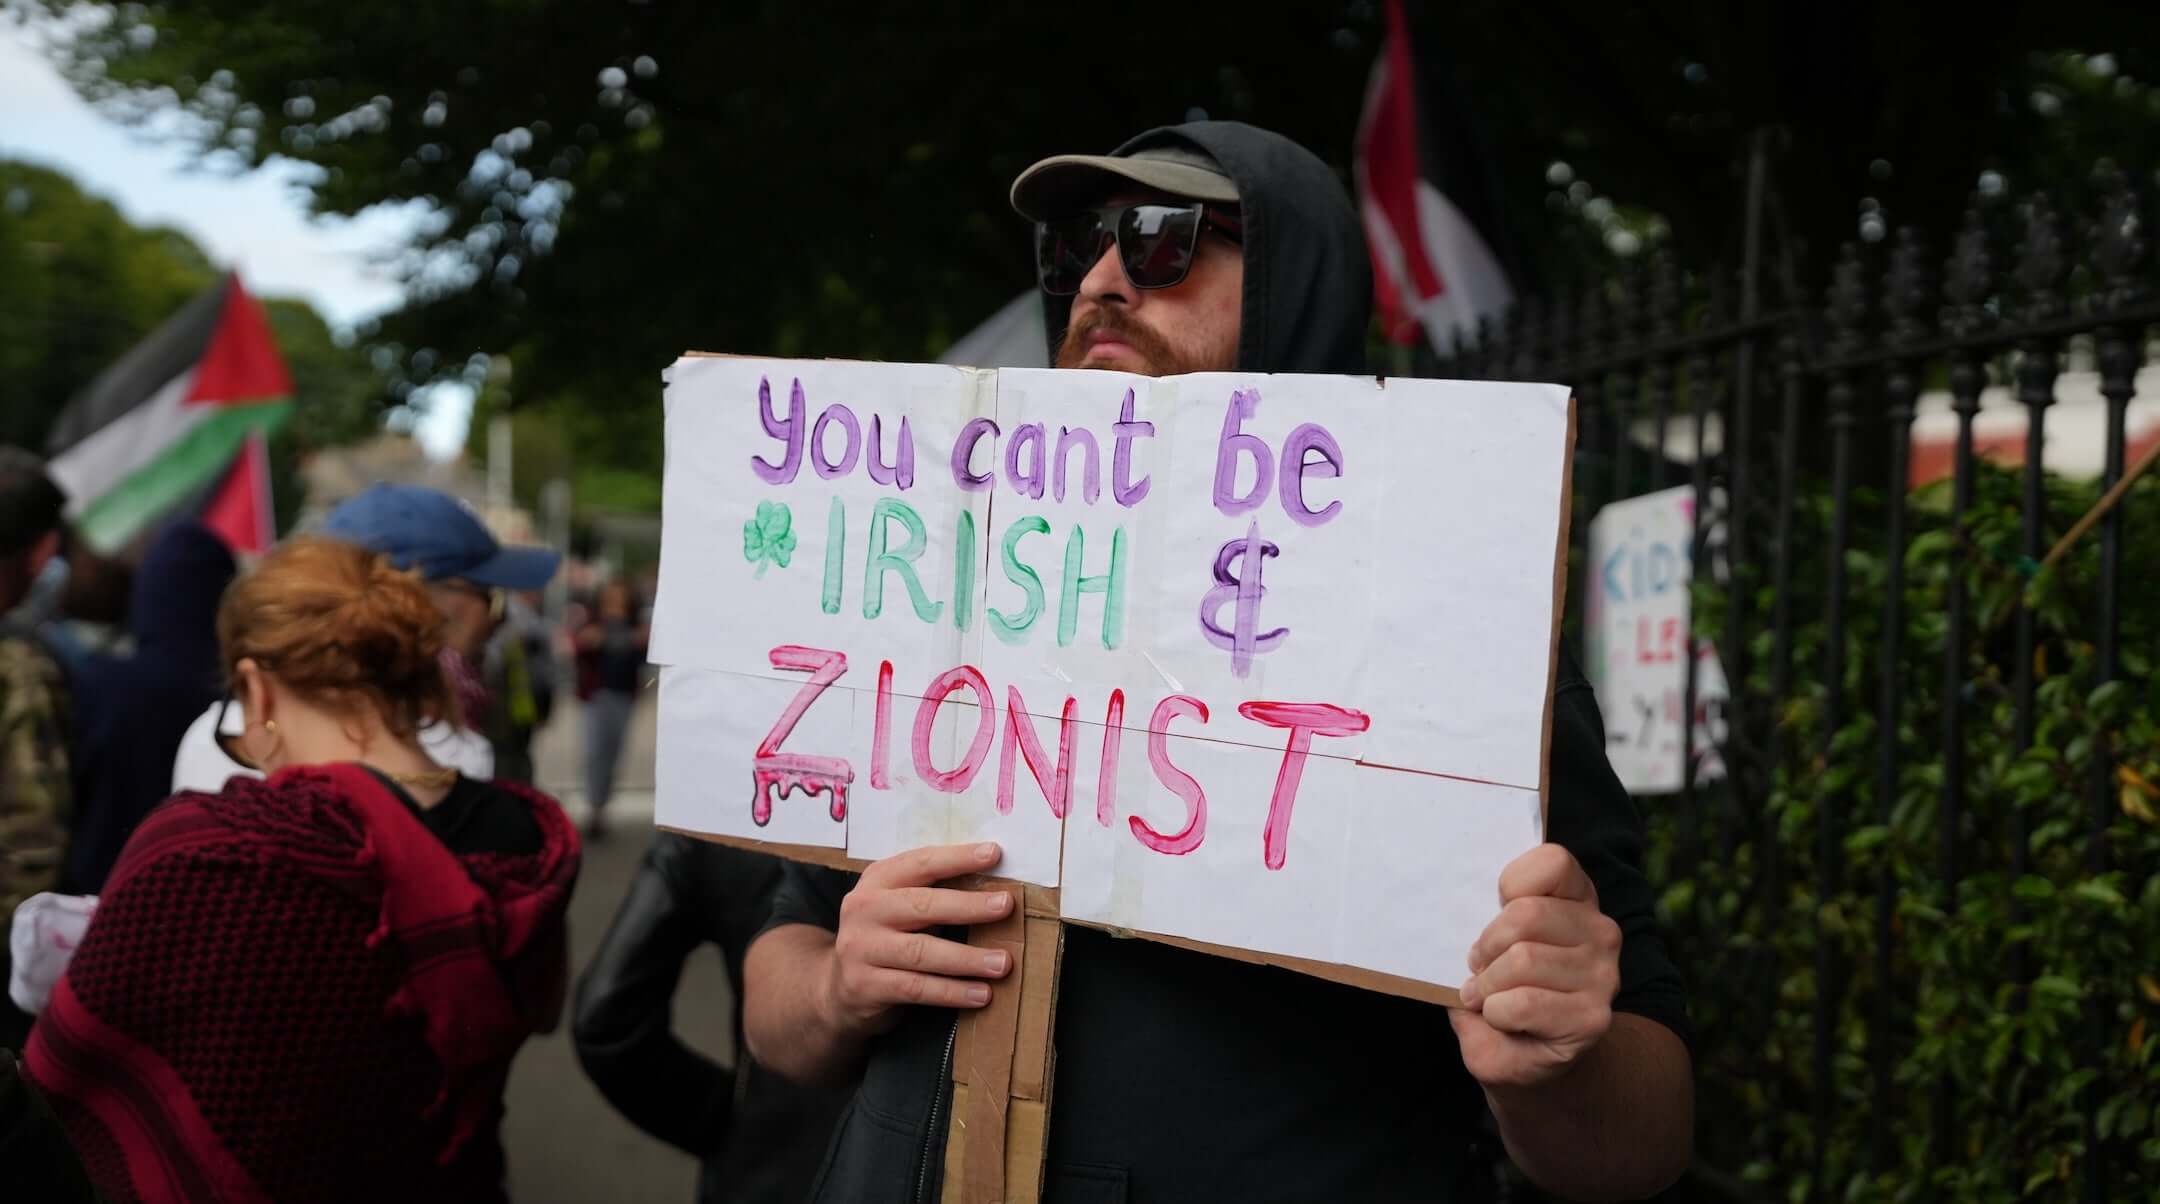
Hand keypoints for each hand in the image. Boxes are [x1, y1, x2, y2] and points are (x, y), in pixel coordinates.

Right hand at [819, 842, 1015, 1041]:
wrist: (839, 989)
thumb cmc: (887, 938)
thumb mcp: (898, 905)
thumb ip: (933, 893)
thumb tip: (994, 887)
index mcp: (877, 880)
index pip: (920, 863)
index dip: (958, 858)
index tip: (994, 854)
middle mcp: (864, 909)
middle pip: (922, 905)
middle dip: (969, 905)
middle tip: (1006, 906)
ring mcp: (860, 948)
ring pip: (922, 952)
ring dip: (967, 958)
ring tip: (1002, 963)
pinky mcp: (864, 985)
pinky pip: (916, 988)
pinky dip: (952, 992)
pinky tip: (981, 994)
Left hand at [1449, 843, 1621, 1089]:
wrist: (1529, 1059)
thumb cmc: (1503, 990)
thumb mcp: (1490, 945)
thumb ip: (1482, 920)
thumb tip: (1455, 910)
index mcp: (1576, 899)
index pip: (1553, 861)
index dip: (1511, 884)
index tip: (1498, 909)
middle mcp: (1600, 931)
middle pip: (1526, 914)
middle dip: (1486, 945)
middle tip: (1479, 967)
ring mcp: (1602, 975)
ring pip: (1522, 960)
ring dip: (1487, 985)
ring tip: (1488, 996)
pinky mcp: (1592, 1017)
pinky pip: (1522, 1003)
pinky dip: (1496, 1013)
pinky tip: (1502, 1020)